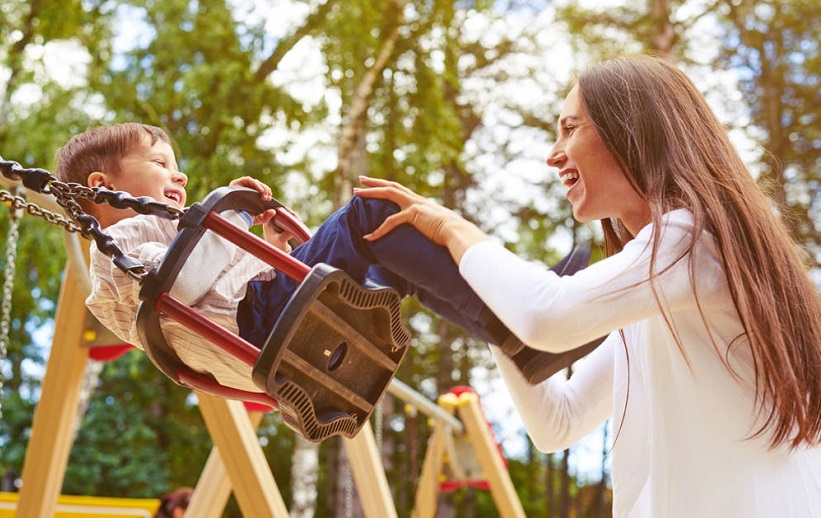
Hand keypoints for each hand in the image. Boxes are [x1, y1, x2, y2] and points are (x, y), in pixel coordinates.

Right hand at [228, 177, 291, 251]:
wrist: (232, 218)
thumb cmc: (244, 218)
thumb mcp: (258, 219)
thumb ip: (267, 216)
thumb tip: (274, 211)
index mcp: (253, 196)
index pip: (262, 190)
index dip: (267, 192)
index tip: (270, 198)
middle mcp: (247, 190)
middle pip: (259, 185)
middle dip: (266, 190)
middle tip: (267, 198)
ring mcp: (241, 186)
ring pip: (255, 182)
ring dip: (262, 187)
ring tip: (264, 195)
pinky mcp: (236, 183)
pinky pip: (248, 180)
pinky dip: (255, 184)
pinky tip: (260, 191)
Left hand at [353, 176, 488, 262]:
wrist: (457, 232)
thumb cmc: (450, 233)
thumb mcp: (436, 227)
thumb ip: (429, 226)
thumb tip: (428, 234)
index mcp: (420, 202)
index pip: (400, 191)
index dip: (387, 187)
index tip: (376, 185)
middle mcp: (416, 200)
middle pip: (391, 186)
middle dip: (374, 183)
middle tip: (360, 180)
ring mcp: (414, 205)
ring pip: (388, 194)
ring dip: (370, 193)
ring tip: (356, 193)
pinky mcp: (413, 214)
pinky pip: (391, 221)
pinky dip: (378, 230)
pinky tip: (369, 237)